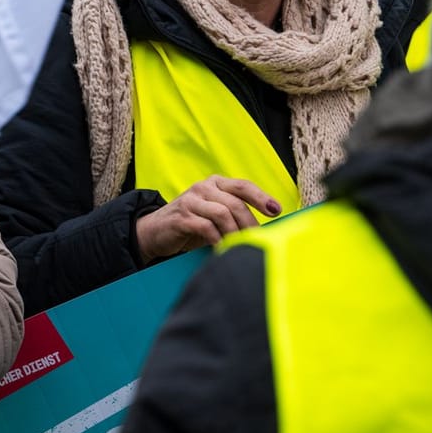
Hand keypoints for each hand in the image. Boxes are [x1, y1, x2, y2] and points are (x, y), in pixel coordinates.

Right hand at [136, 176, 281, 260]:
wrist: (155, 231)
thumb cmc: (192, 224)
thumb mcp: (215, 215)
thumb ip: (235, 215)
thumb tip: (265, 229)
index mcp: (216, 183)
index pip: (243, 186)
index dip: (261, 197)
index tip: (276, 211)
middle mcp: (204, 187)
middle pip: (235, 203)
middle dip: (250, 223)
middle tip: (259, 240)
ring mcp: (191, 200)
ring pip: (222, 214)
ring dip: (235, 233)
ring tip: (241, 246)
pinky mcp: (181, 216)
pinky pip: (206, 227)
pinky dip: (218, 239)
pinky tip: (222, 249)